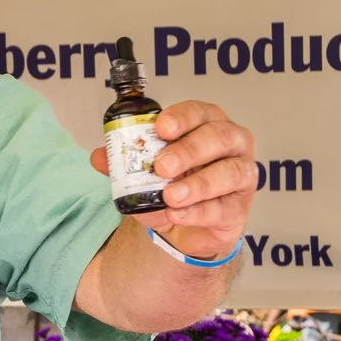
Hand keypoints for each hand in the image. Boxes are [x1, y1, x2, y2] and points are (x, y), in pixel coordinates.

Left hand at [90, 99, 254, 259]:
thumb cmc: (173, 187)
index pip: (200, 112)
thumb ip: (124, 164)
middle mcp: (231, 145)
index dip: (182, 117)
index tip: (161, 127)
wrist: (188, 228)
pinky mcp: (239, 208)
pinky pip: (223, 207)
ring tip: (171, 196)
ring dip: (197, 184)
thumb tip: (99, 156)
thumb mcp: (145, 174)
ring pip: (229, 172)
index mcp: (207, 125)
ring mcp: (241, 175)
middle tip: (162, 166)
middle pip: (219, 136)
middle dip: (189, 150)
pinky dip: (198, 212)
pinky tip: (178, 215)